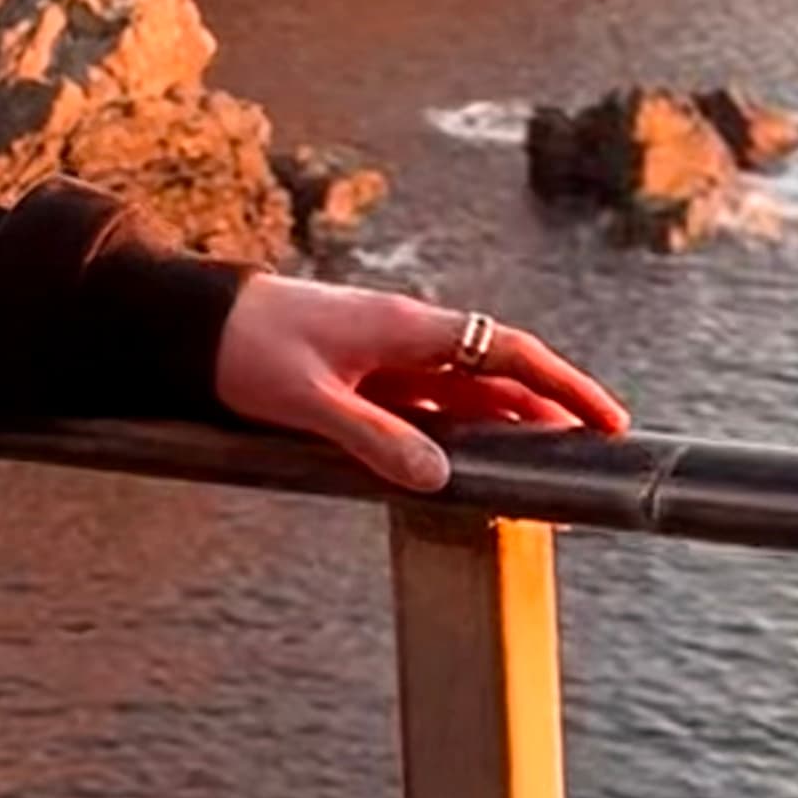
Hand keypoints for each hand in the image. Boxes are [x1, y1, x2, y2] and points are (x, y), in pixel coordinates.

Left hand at [211, 274, 623, 497]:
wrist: (190, 320)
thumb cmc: (245, 348)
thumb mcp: (307, 400)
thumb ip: (373, 437)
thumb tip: (440, 476)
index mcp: (403, 327)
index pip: (507, 350)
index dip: (562, 384)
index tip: (608, 419)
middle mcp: (405, 335)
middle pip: (497, 371)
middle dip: (550, 410)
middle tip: (595, 455)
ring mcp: (385, 355)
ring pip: (466, 389)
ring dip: (509, 422)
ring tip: (550, 466)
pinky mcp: (362, 374)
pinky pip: (429, 402)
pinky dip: (461, 428)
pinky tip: (476, 460)